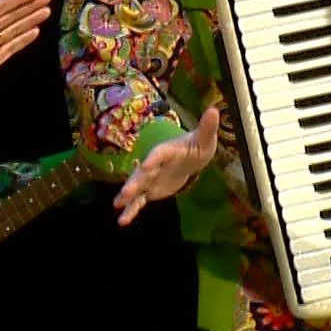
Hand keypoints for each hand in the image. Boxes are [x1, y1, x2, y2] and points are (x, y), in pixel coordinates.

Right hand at [114, 107, 222, 224]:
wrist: (188, 159)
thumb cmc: (195, 147)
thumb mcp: (204, 140)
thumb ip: (207, 128)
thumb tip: (214, 110)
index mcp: (166, 151)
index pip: (159, 154)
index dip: (153, 159)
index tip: (146, 165)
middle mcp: (153, 164)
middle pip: (142, 173)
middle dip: (134, 182)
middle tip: (125, 192)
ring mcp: (149, 178)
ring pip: (137, 188)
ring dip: (128, 197)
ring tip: (117, 205)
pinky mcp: (150, 190)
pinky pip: (139, 201)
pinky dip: (131, 210)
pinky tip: (122, 220)